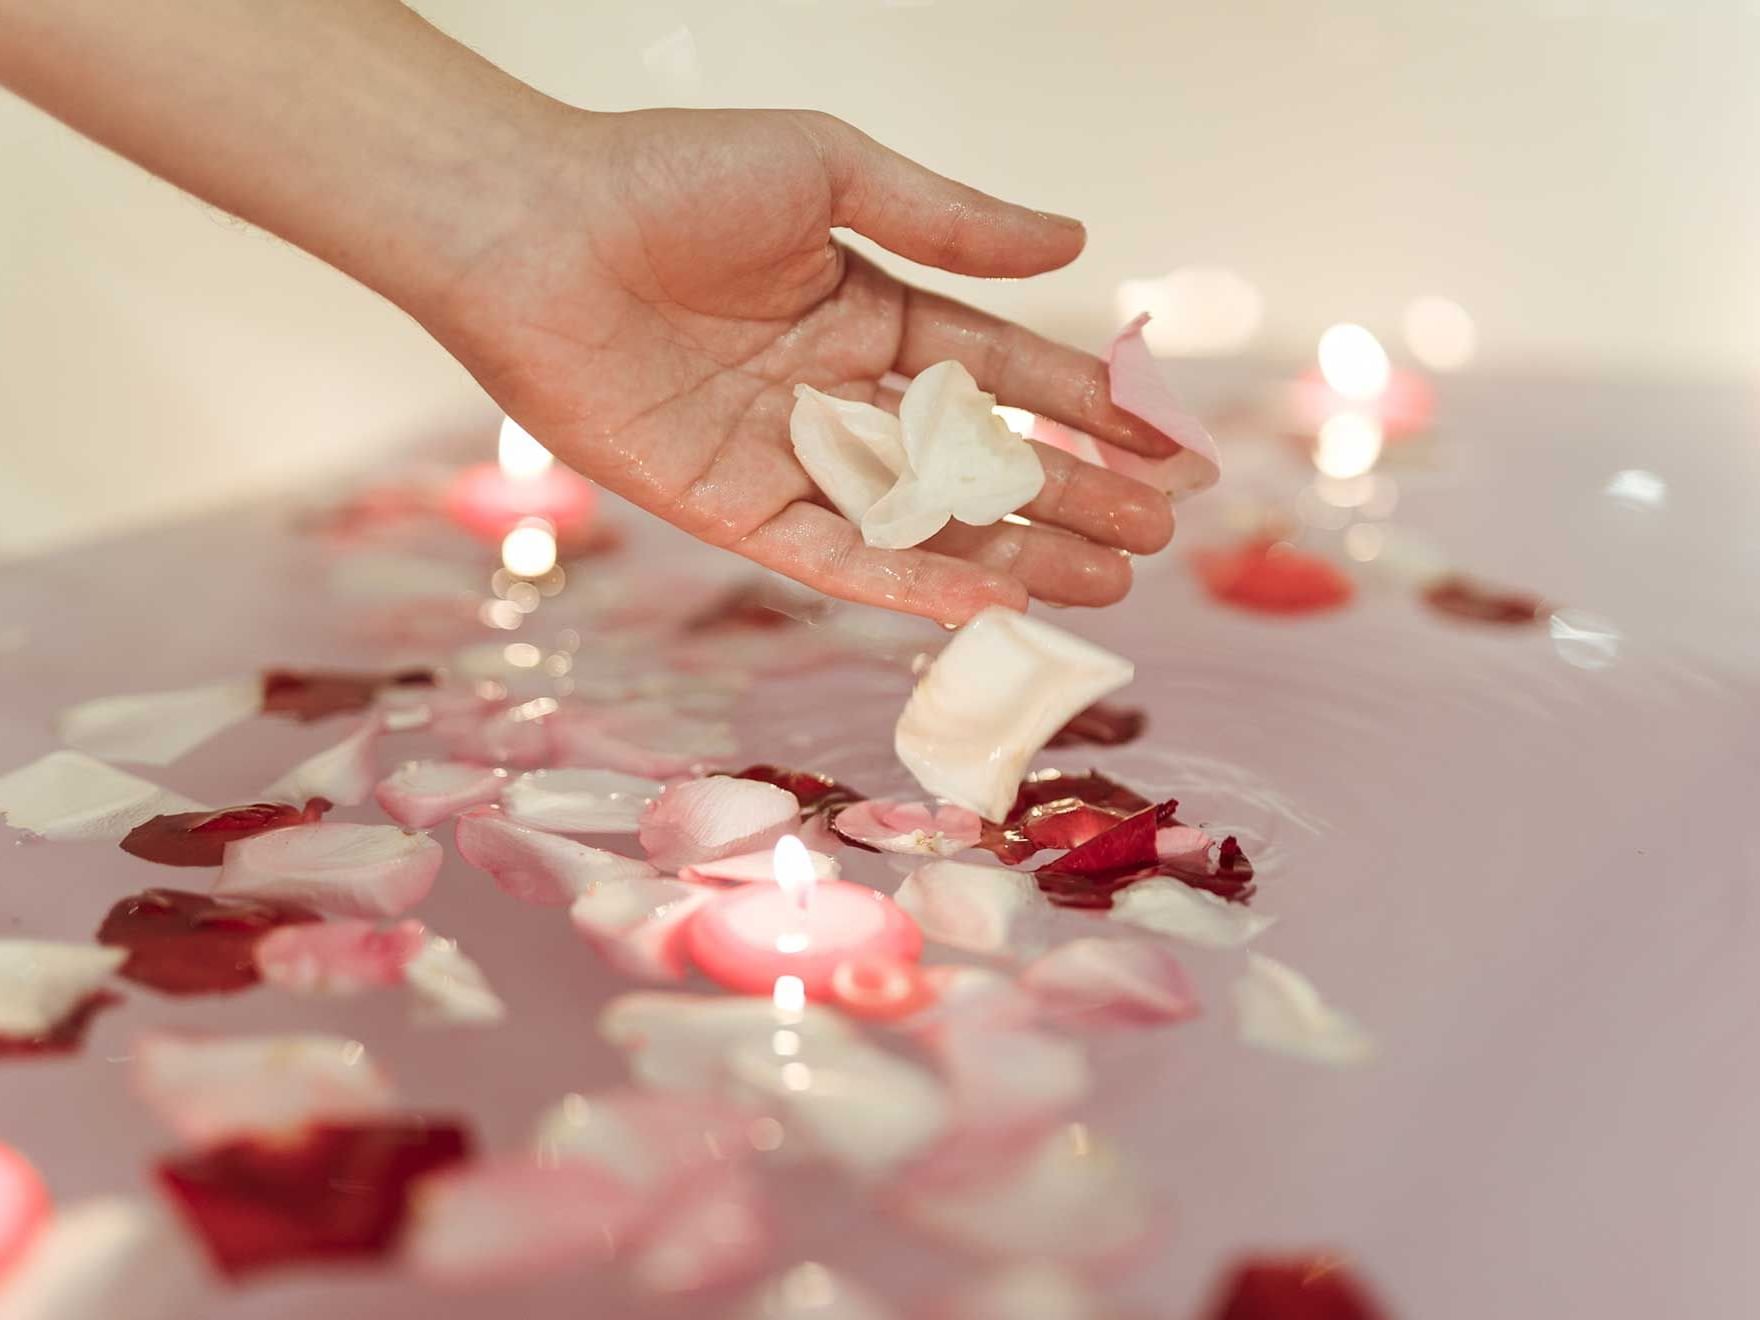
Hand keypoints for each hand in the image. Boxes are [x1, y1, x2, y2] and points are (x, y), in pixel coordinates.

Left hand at [433, 108, 1177, 624]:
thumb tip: (1077, 244)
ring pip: (922, 524)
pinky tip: (992, 602)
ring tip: (1105, 588)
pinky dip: (911, 585)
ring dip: (1016, 556)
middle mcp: (838, 396)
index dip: (1089, 412)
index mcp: (869, 312)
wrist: (529, 229)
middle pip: (979, 463)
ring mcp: (788, 460)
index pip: (1005, 374)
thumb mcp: (834, 174)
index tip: (1168, 451)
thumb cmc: (670, 178)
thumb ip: (952, 226)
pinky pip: (837, 559)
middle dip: (1072, 499)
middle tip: (1157, 541)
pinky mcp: (730, 512)